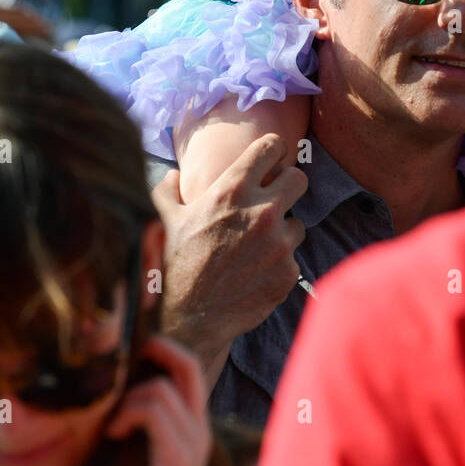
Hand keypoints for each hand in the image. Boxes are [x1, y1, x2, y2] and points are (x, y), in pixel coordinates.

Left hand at [106, 335, 211, 465]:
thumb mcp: (137, 455)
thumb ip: (137, 422)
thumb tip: (110, 385)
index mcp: (192, 427)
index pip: (189, 368)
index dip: (163, 349)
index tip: (128, 356)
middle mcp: (200, 431)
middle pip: (189, 364)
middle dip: (156, 348)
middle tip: (123, 360)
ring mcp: (193, 445)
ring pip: (164, 387)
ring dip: (129, 397)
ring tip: (111, 423)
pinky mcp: (177, 461)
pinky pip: (156, 412)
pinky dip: (128, 414)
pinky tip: (113, 435)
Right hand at [155, 135, 306, 378]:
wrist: (187, 319)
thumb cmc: (173, 264)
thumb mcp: (165, 220)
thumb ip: (169, 190)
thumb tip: (174, 175)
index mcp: (233, 189)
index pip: (272, 146)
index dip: (272, 151)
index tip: (270, 160)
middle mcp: (262, 212)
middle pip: (299, 178)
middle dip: (288, 186)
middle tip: (274, 198)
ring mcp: (279, 244)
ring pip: (299, 222)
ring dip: (283, 231)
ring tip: (257, 246)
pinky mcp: (289, 272)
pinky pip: (293, 258)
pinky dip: (279, 263)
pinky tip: (255, 272)